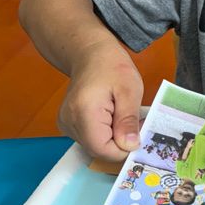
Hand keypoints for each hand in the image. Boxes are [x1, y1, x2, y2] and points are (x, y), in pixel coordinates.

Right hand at [56, 40, 143, 160]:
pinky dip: (105, 132)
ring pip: (96, 145)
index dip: (125, 147)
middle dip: (121, 140)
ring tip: (121, 112)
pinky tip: (111, 114)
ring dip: (114, 136)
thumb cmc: (112, 66)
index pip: (104, 150)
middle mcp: (69, 122)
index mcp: (83, 113)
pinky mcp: (68, 124)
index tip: (139, 128)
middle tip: (135, 119)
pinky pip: (91, 138)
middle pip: (100, 150)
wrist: (90, 54)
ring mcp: (66, 124)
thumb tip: (129, 146)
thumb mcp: (130, 90)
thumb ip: (128, 120)